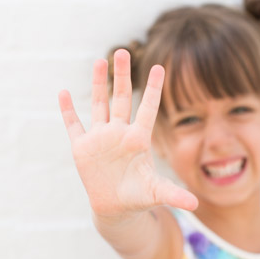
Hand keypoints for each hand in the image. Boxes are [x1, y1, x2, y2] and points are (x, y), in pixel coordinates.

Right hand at [58, 49, 198, 218]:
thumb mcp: (157, 194)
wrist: (116, 207)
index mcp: (138, 139)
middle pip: (121, 98)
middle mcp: (120, 133)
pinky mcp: (83, 148)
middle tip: (123, 52)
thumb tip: (196, 205)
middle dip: (122, 76)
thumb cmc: (139, 196)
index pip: (148, 109)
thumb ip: (175, 195)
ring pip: (99, 105)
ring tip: (99, 61)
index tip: (159, 67)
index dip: (153, 89)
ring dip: (97, 84)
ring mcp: (100, 138)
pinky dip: (67, 110)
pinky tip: (63, 93)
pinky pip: (74, 125)